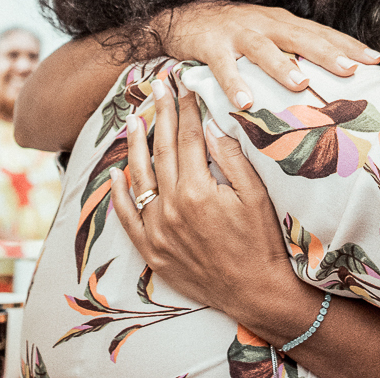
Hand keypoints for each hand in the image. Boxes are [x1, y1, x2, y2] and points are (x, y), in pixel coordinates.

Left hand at [109, 75, 300, 319]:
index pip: (188, 139)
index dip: (186, 109)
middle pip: (162, 151)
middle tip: (157, 88)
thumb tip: (213, 126)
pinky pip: (127, 218)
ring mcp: (158, 231)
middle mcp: (172, 208)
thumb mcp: (256, 196)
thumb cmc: (263, 243)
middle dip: (160, 115)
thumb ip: (232, 159)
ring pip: (140, 179)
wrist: (257, 293)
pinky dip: (119, 196)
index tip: (184, 87)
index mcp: (198, 191)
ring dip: (136, 146)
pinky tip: (115, 174)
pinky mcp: (152, 251)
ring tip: (134, 120)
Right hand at [153, 2, 379, 108]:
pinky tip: (245, 102)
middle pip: (301, 38)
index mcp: (284, 23)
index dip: (349, 45)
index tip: (377, 59)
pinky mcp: (211, 45)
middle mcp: (266, 24)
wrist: (182, 13)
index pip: (322, 33)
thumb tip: (331, 75)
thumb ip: (295, 51)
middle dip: (328, 54)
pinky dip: (233, 83)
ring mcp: (238, 33)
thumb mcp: (268, 34)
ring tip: (300, 84)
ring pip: (264, 49)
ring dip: (282, 66)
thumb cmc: (233, 30)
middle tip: (352, 70)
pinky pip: (223, 67)